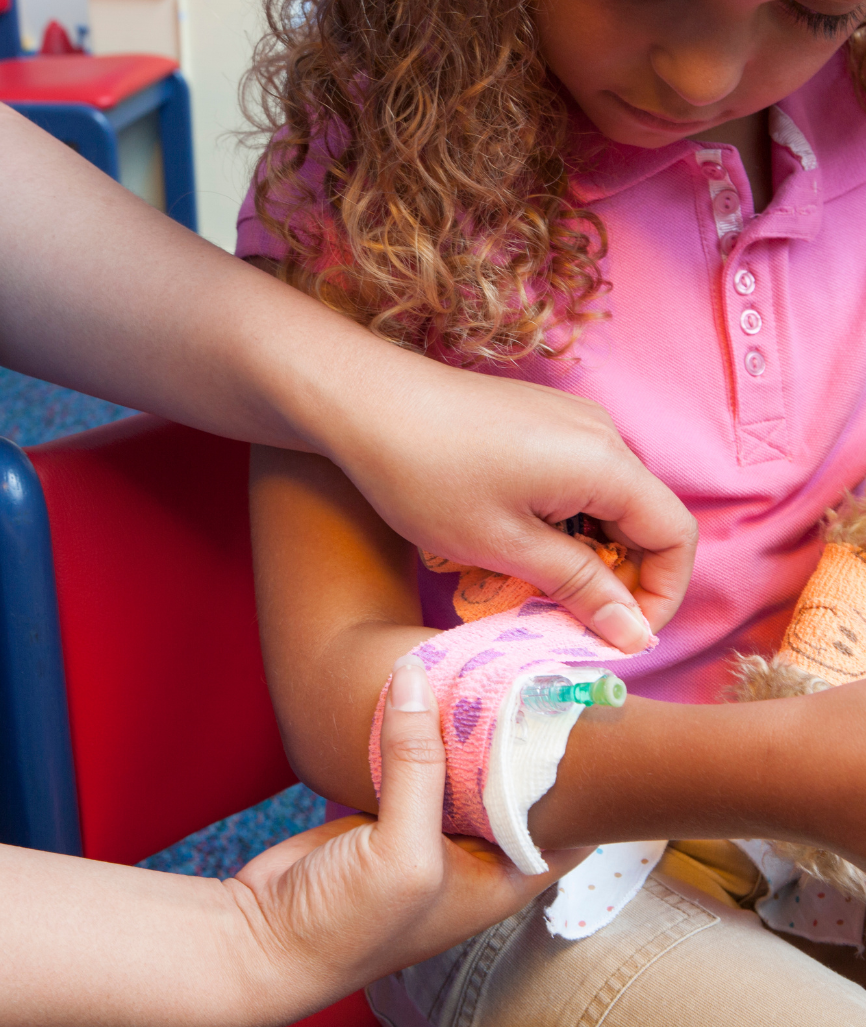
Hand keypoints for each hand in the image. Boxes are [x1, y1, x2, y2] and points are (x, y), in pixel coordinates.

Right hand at [227, 662, 589, 1020]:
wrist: (268, 937)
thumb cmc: (349, 925)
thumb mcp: (400, 851)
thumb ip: (416, 764)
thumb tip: (415, 676)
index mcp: (504, 878)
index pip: (570, 825)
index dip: (583, 777)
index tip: (581, 716)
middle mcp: (476, 853)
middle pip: (513, 783)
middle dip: (519, 735)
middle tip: (527, 673)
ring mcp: (429, 828)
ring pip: (462, 765)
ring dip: (463, 726)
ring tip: (482, 669)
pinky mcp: (386, 808)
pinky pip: (413, 758)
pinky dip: (417, 728)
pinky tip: (425, 689)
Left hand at [326, 363, 696, 652]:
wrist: (365, 403)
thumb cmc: (427, 476)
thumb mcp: (505, 546)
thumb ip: (579, 587)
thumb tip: (635, 633)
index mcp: (605, 462)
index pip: (675, 536)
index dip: (661, 596)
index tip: (620, 637)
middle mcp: (601, 433)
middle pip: (643, 519)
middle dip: (618, 578)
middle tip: (567, 620)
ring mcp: (570, 421)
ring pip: (606, 503)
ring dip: (585, 553)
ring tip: (531, 585)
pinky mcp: (540, 420)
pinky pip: (576, 480)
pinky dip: (563, 522)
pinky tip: (516, 542)